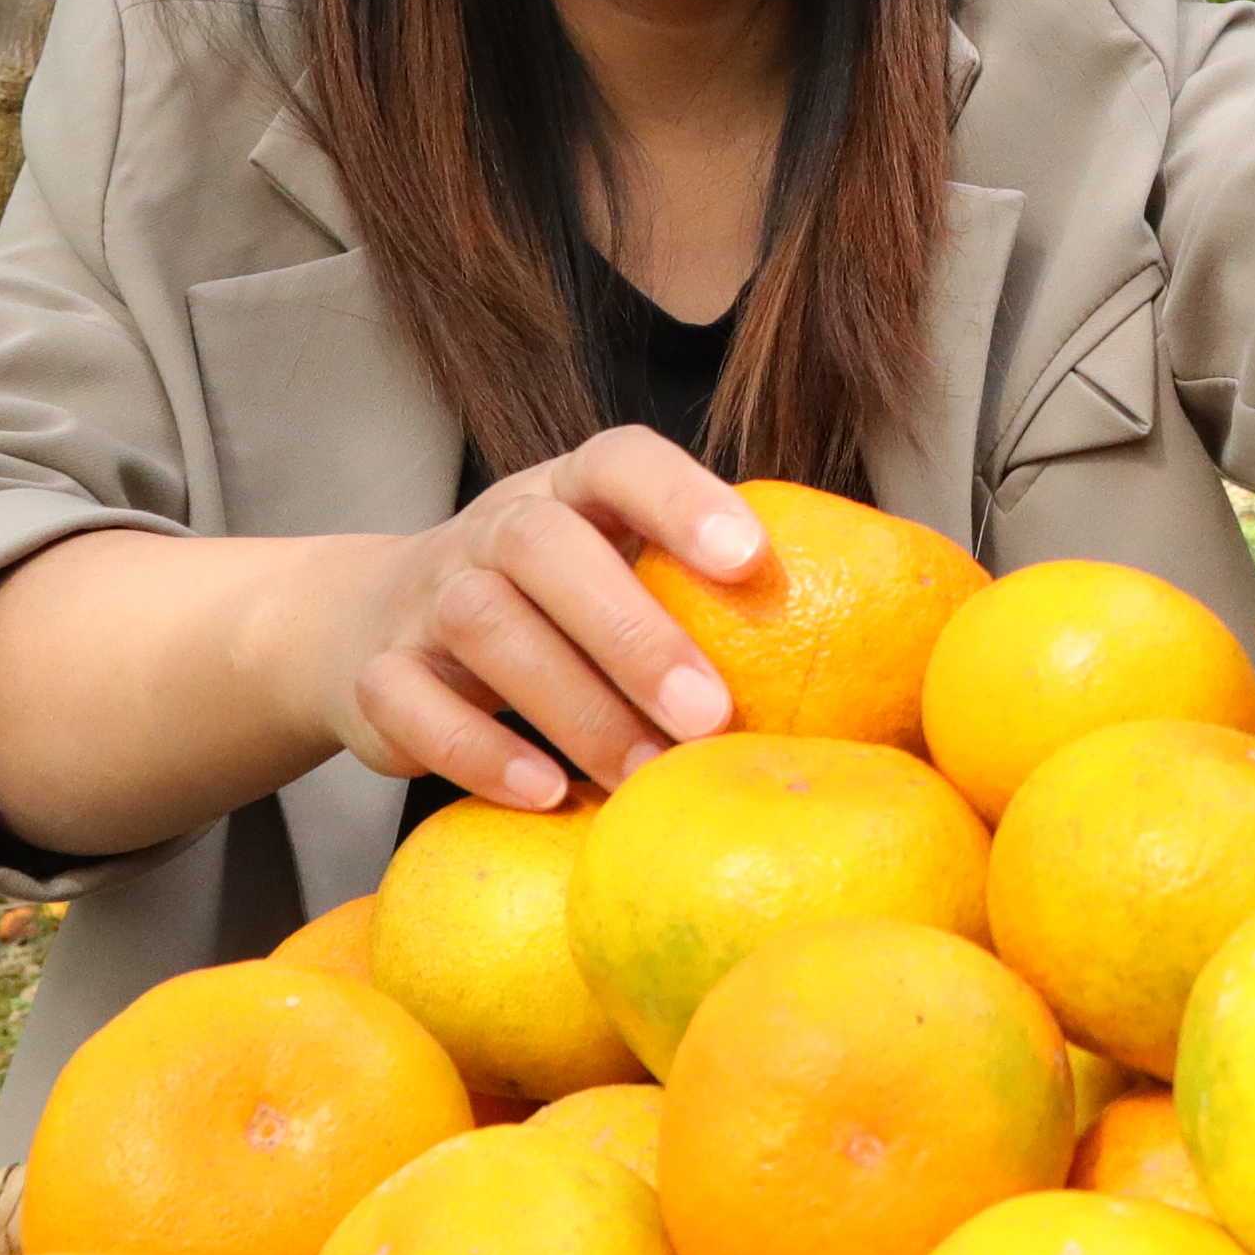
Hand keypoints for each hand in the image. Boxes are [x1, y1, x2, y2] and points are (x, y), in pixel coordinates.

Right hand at [293, 424, 759, 807]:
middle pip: (546, 547)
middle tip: (711, 714)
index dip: (682, 499)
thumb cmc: (553, 604)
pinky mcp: (376, 673)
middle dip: (633, 631)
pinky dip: (475, 751)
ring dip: (571, 705)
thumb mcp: (619, 569)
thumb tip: (883, 637)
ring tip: (644, 774)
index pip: (620, 462)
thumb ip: (709, 589)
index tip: (752, 558)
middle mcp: (494, 528)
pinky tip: (544, 792)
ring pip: (484, 625)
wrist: (370, 622)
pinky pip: (409, 701)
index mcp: (570, 491)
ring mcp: (426, 596)